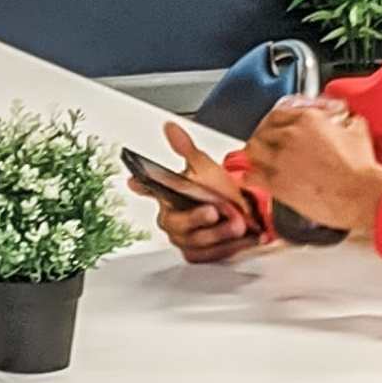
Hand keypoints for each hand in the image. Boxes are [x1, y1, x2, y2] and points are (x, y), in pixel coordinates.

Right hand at [131, 121, 264, 264]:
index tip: (136, 181)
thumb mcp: (204, 167)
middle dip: (197, 218)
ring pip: (195, 241)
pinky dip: (227, 247)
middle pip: (177, 223)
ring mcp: (184, 240)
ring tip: (237, 224)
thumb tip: (170, 127)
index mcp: (167, 197)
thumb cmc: (220, 190)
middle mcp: (171, 220)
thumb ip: (186, 148)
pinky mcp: (198, 254)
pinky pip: (208, 255)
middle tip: (214, 210)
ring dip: (219, 233)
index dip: (141, 186)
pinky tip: (241, 238)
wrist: (245, 211)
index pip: (148, 190)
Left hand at [243, 95, 381, 239]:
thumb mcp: (358, 130)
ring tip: (255, 159)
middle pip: (262, 132)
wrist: (359, 193)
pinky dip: (248, 177)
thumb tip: (347, 122)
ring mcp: (280, 160)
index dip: (273, 122)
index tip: (274, 127)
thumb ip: (346, 122)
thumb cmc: (361, 167)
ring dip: (253, 155)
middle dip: (262, 138)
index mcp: (307, 120)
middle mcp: (289, 136)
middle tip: (265, 144)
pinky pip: (251, 176)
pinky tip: (248, 179)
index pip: (277, 114)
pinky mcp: (276, 183)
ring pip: (253, 151)